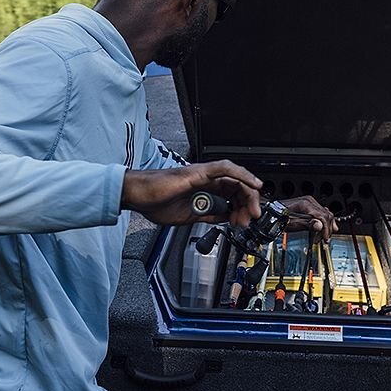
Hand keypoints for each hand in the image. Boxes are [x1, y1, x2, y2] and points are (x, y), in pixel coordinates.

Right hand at [121, 160, 261, 227]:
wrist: (138, 196)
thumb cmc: (155, 202)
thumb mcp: (190, 216)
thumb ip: (209, 215)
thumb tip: (226, 218)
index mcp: (204, 189)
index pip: (232, 194)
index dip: (243, 207)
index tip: (246, 221)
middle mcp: (207, 179)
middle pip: (238, 186)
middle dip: (249, 203)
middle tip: (252, 219)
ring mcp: (203, 174)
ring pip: (236, 177)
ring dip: (249, 193)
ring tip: (253, 210)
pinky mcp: (198, 172)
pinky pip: (225, 169)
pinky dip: (242, 175)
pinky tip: (252, 184)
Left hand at [281, 195, 337, 240]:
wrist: (272, 212)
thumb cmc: (278, 217)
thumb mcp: (292, 223)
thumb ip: (307, 224)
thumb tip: (319, 226)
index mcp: (305, 204)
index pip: (323, 217)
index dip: (326, 229)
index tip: (325, 238)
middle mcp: (308, 201)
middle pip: (326, 214)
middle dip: (327, 228)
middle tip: (324, 239)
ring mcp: (309, 202)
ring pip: (325, 213)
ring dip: (327, 225)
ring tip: (325, 235)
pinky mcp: (308, 205)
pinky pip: (320, 212)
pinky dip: (324, 220)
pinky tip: (324, 226)